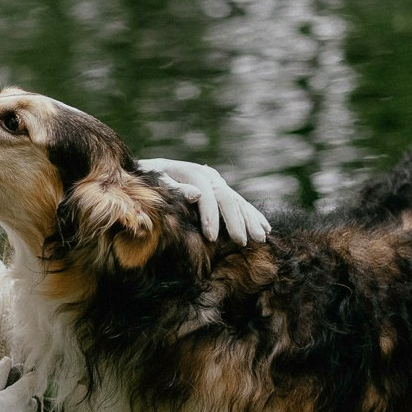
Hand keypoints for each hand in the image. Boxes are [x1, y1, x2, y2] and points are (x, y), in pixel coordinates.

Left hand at [136, 157, 269, 244]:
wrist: (147, 169)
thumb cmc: (146, 179)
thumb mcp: (154, 180)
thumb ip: (174, 187)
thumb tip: (197, 195)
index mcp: (192, 171)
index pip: (207, 194)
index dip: (210, 216)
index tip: (212, 237)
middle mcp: (208, 175)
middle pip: (227, 198)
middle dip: (236, 221)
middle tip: (243, 242)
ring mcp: (216, 182)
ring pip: (238, 201)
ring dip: (250, 220)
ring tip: (261, 238)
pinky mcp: (220, 189)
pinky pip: (240, 204)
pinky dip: (253, 216)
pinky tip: (266, 229)